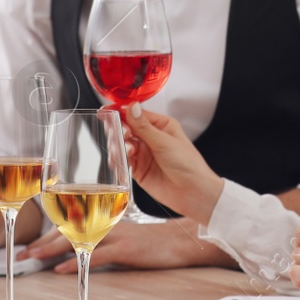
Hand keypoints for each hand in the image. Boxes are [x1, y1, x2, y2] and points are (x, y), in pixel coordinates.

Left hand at [19, 214, 233, 272]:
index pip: (69, 221)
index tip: (28, 242)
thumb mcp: (118, 238)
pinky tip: (62, 269)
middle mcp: (106, 220)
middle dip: (42, 240)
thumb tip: (71, 253)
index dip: (46, 232)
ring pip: (78, 238)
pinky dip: (77, 262)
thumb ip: (97, 240)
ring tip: (33, 257)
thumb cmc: (148, 241)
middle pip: (68, 228)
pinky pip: (96, 255)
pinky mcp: (126, 248)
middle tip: (21, 252)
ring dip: (52, 249)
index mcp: (103, 217)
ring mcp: (116, 233)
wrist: (179, 242)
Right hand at [121, 103, 225, 221]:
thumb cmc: (188, 164)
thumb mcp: (164, 142)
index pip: (137, 114)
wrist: (193, 192)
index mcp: (161, 125)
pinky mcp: (139, 170)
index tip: (106, 111)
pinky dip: (118, 160)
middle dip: (119, 130)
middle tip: (119, 134)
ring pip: (123, 145)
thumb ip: (144, 127)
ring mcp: (144, 154)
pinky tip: (119, 160)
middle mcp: (151, 138)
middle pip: (127, 129)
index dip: (121, 112)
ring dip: (119, 145)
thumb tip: (131, 107)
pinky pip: (123, 161)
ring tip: (125, 150)